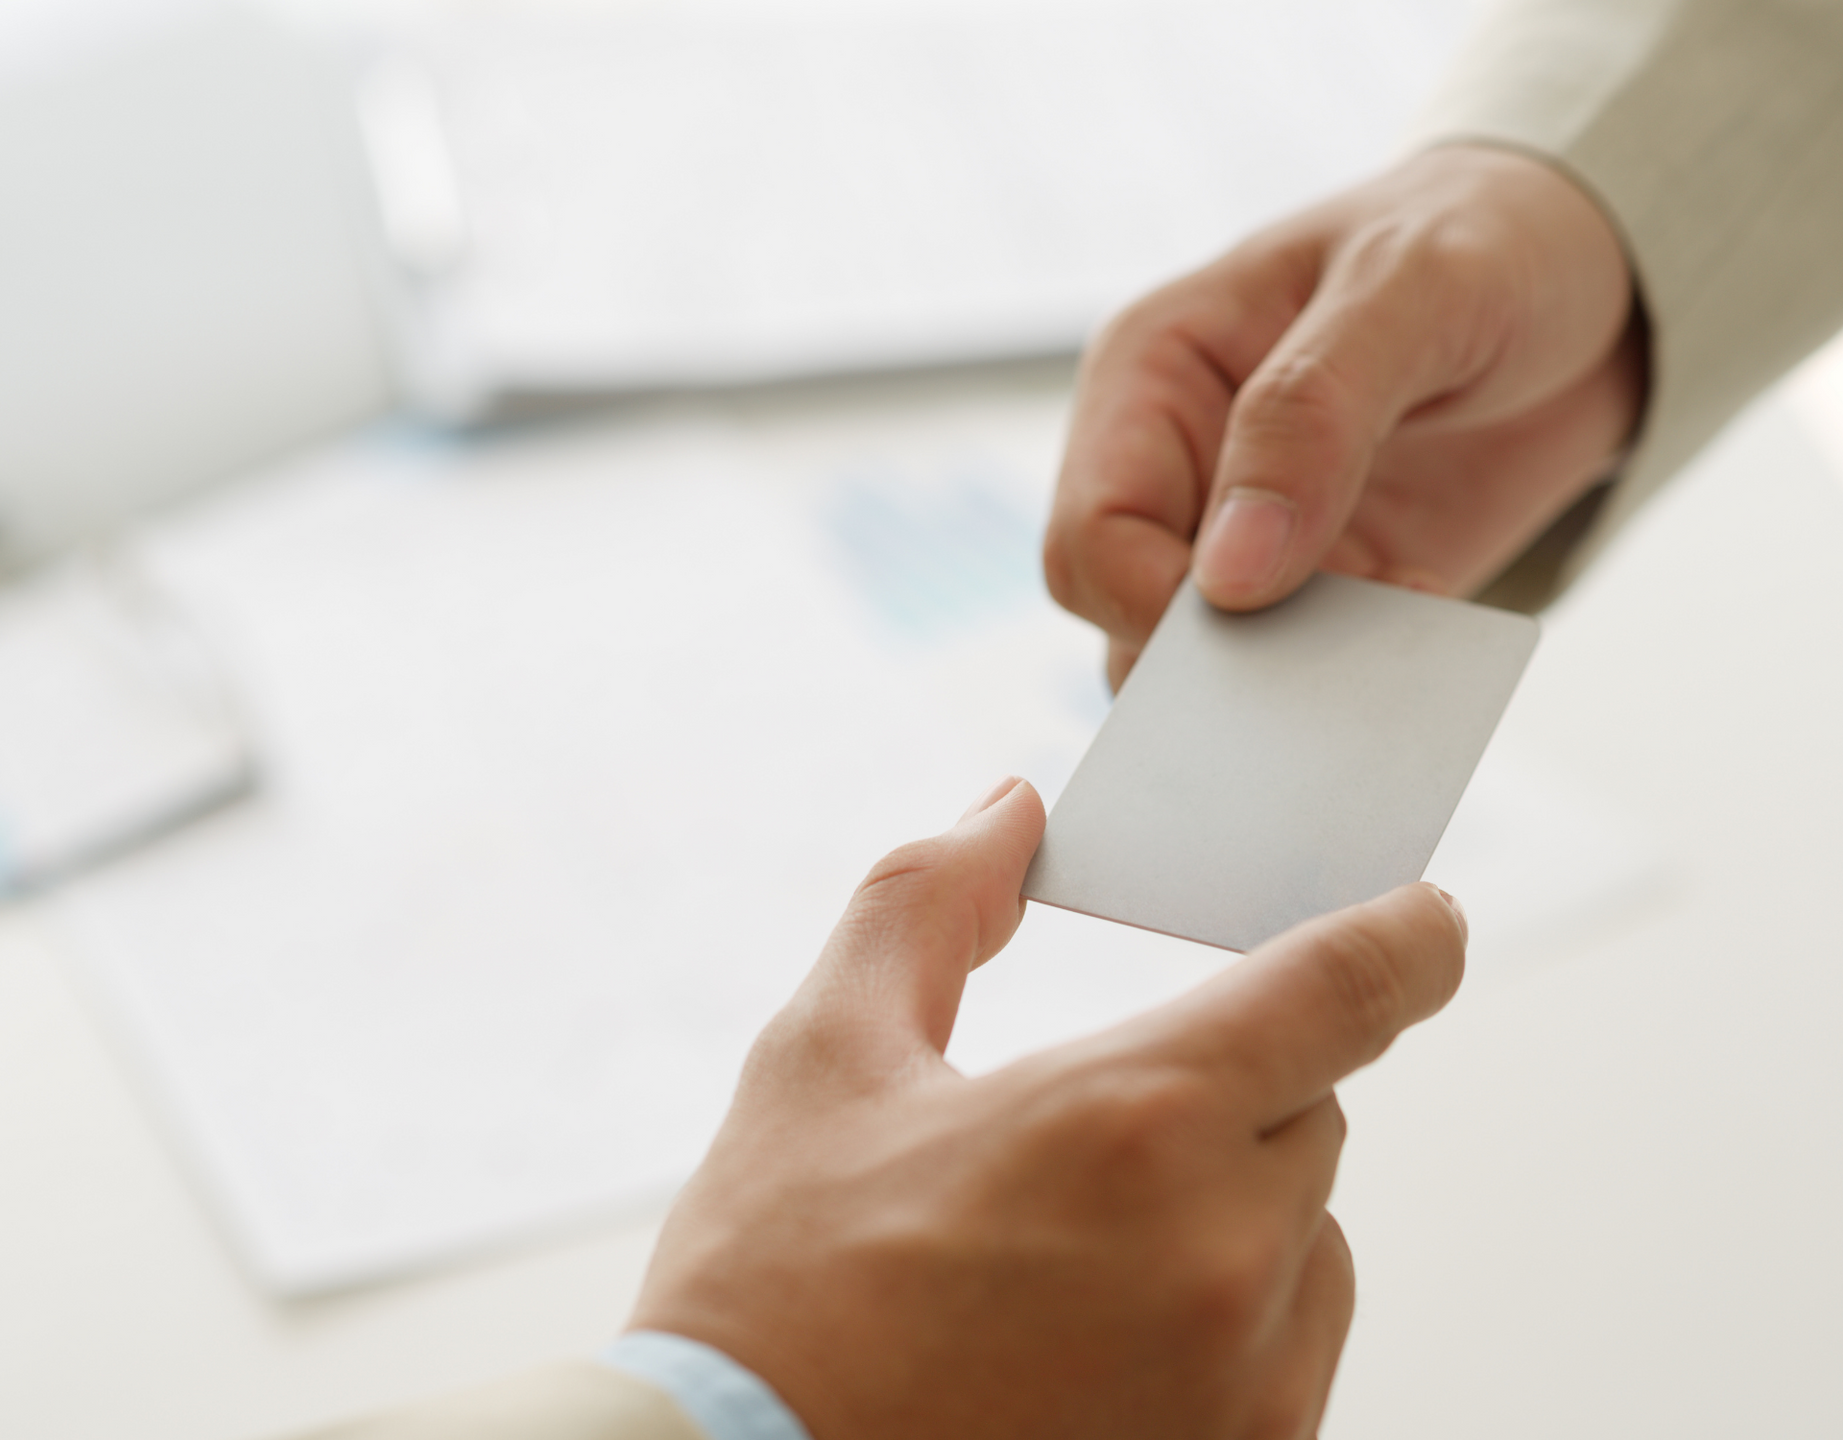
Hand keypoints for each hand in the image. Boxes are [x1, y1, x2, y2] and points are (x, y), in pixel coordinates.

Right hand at [629, 776, 1467, 1439]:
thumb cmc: (773, 1286)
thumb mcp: (823, 1058)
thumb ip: (927, 902)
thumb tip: (1008, 811)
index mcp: (1130, 1118)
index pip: (1344, 987)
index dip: (1402, 934)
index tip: (1423, 918)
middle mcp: (1223, 1255)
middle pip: (1310, 1109)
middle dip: (1230, 1087)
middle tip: (1095, 1127)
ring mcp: (1245, 1382)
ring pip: (1310, 1233)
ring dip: (1235, 1205)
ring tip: (1072, 1251)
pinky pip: (1291, 1344)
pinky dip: (1231, 1312)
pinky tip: (1096, 1336)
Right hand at [1046, 144, 1644, 688]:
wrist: (1602, 279)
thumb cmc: (1488, 235)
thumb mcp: (1410, 284)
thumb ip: (1310, 415)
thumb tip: (1229, 579)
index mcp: (1150, 374)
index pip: (1090, 537)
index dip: (1155, 599)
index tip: (1263, 613)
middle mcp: (1177, 467)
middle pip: (1127, 622)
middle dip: (1218, 661)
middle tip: (1333, 646)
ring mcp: (1247, 542)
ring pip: (1201, 676)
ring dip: (1287, 685)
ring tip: (1391, 628)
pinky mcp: (1328, 596)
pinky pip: (1302, 681)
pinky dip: (1353, 686)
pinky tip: (1426, 632)